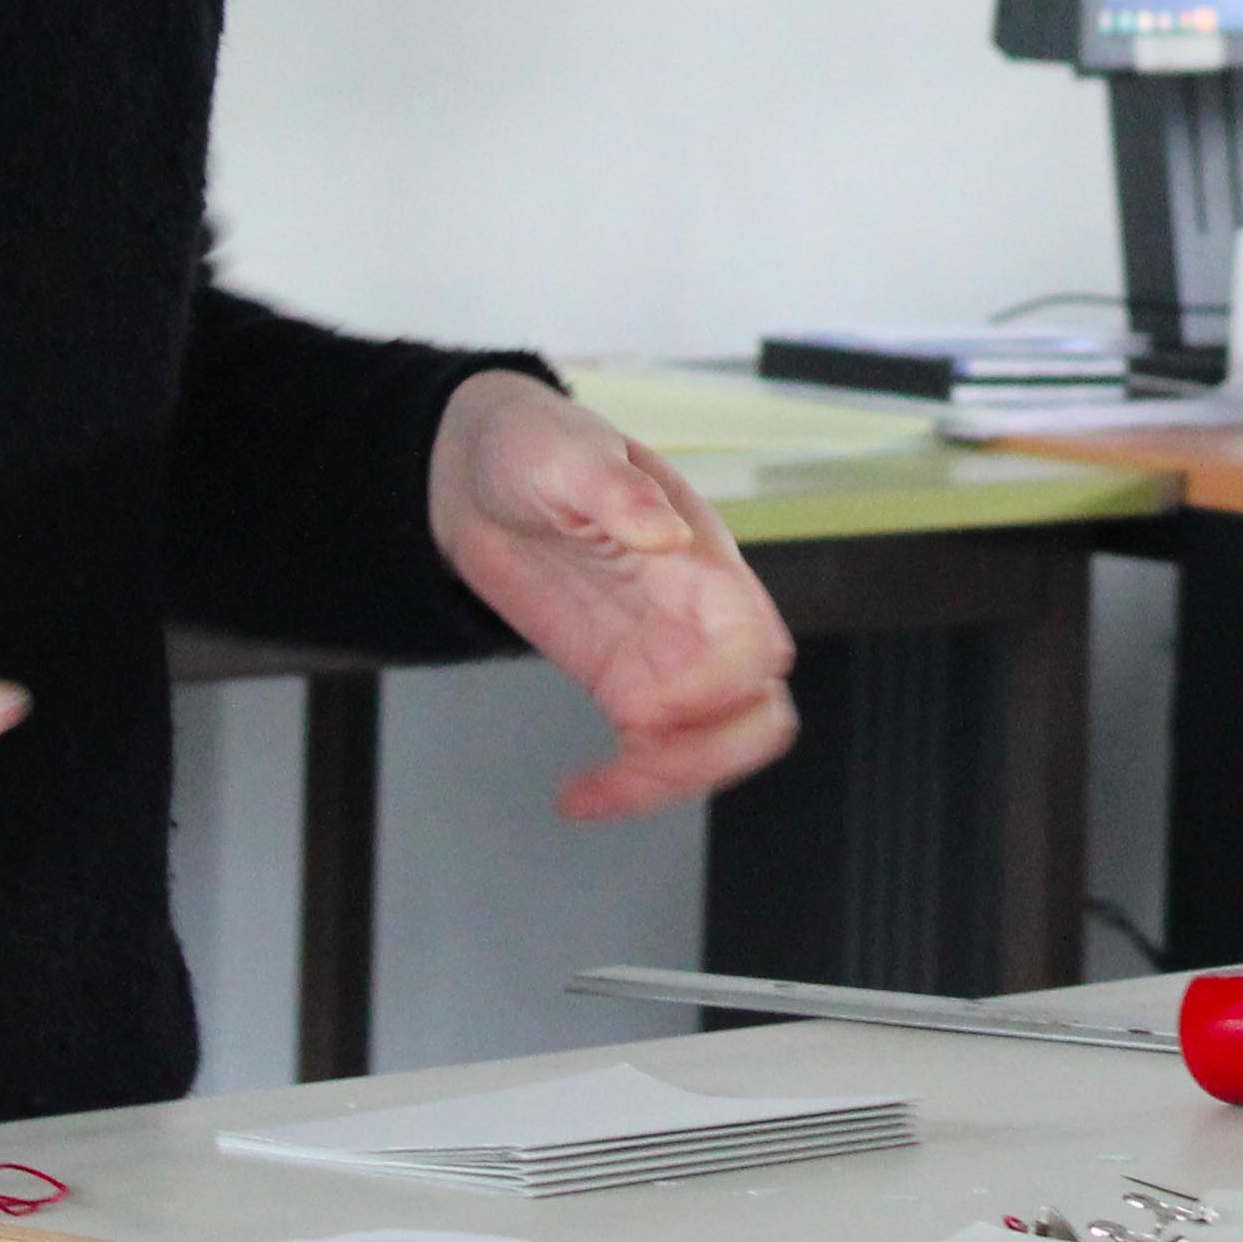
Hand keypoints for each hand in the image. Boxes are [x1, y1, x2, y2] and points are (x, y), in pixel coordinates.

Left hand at [430, 374, 797, 821]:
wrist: (483, 473)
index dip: (716, 687)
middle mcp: (698, 613)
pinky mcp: (624, 683)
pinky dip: (630, 790)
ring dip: (674, 780)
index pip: (753, 639)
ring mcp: (665, 655)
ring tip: (596, 788)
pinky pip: (657, 753)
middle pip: (759, 708)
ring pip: (722, 744)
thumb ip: (615, 490)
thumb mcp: (565, 450)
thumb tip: (665, 531)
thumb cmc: (536, 445)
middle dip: (710, 752)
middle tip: (632, 753)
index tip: (647, 709)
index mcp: (699, 555)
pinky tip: (578, 796)